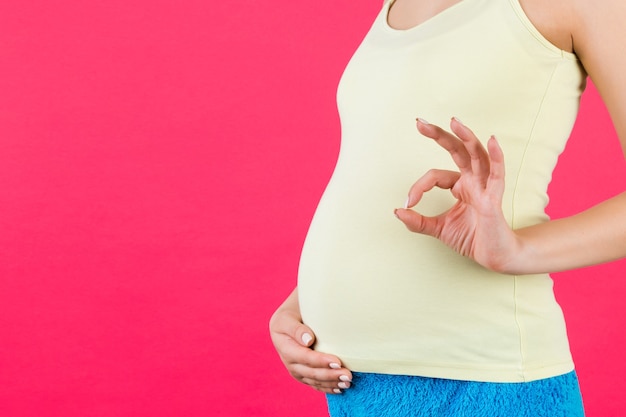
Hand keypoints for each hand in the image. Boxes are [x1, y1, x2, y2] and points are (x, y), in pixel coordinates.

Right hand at [269, 291, 351, 393]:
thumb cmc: (292, 312)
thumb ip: (297, 328)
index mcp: (283, 344)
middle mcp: (287, 360)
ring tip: (347, 382)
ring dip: (331, 383)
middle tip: (348, 375)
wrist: (290, 318)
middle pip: (310, 372)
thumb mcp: (288, 316)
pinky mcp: (302, 374)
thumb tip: (308, 340)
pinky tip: (339, 388)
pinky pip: (314, 383)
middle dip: (329, 375)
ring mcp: (295, 368)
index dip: (320, 361)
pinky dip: (327, 387)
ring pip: (313, 380)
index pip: (303, 356)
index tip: (337, 361)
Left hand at [394, 117, 521, 272]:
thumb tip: (397, 211)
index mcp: (460, 185)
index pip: (435, 176)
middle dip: (439, 135)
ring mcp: (485, 187)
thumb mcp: (438, 229)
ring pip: (476, 155)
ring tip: (454, 122)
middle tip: (419, 122)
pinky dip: (496, 157)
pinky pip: (497, 174)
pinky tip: (492, 141)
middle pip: (457, 150)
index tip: (408, 203)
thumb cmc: (472, 239)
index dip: (418, 187)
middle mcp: (473, 181)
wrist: (494, 257)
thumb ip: (417, 221)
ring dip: (465, 137)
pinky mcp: (494, 198)